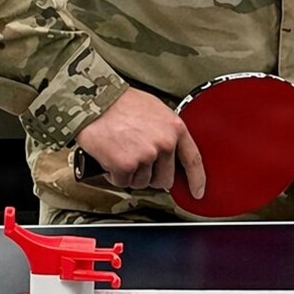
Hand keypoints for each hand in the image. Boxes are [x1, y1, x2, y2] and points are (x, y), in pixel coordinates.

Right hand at [74, 87, 205, 198]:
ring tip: (123, 152)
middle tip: (138, 161)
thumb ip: (166, 132)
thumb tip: (170, 151)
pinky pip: (123, 182)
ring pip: (142, 182)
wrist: (96, 102)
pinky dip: (115, 175)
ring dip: (131, 174)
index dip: (197, 180)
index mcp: (175, 128)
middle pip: (165, 178)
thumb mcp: (156, 111)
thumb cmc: (122, 103)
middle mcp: (165, 143)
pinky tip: (112, 158)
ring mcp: (146, 155)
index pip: (193, 160)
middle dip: (152, 176)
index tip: (197, 192)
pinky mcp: (126, 165)